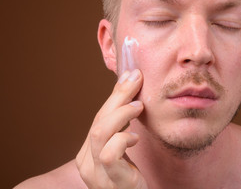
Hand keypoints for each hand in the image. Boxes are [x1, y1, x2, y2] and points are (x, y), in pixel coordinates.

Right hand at [76, 69, 147, 188]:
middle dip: (118, 96)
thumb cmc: (131, 176)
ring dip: (120, 114)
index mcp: (88, 152)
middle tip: (136, 80)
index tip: (131, 76)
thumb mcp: (124, 147)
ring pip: (99, 133)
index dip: (115, 95)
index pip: (99, 117)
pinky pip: (110, 154)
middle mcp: (87, 162)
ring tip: (138, 107)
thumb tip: (129, 84)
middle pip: (98, 121)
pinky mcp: (111, 181)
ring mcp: (96, 173)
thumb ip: (122, 123)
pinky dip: (122, 139)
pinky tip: (134, 137)